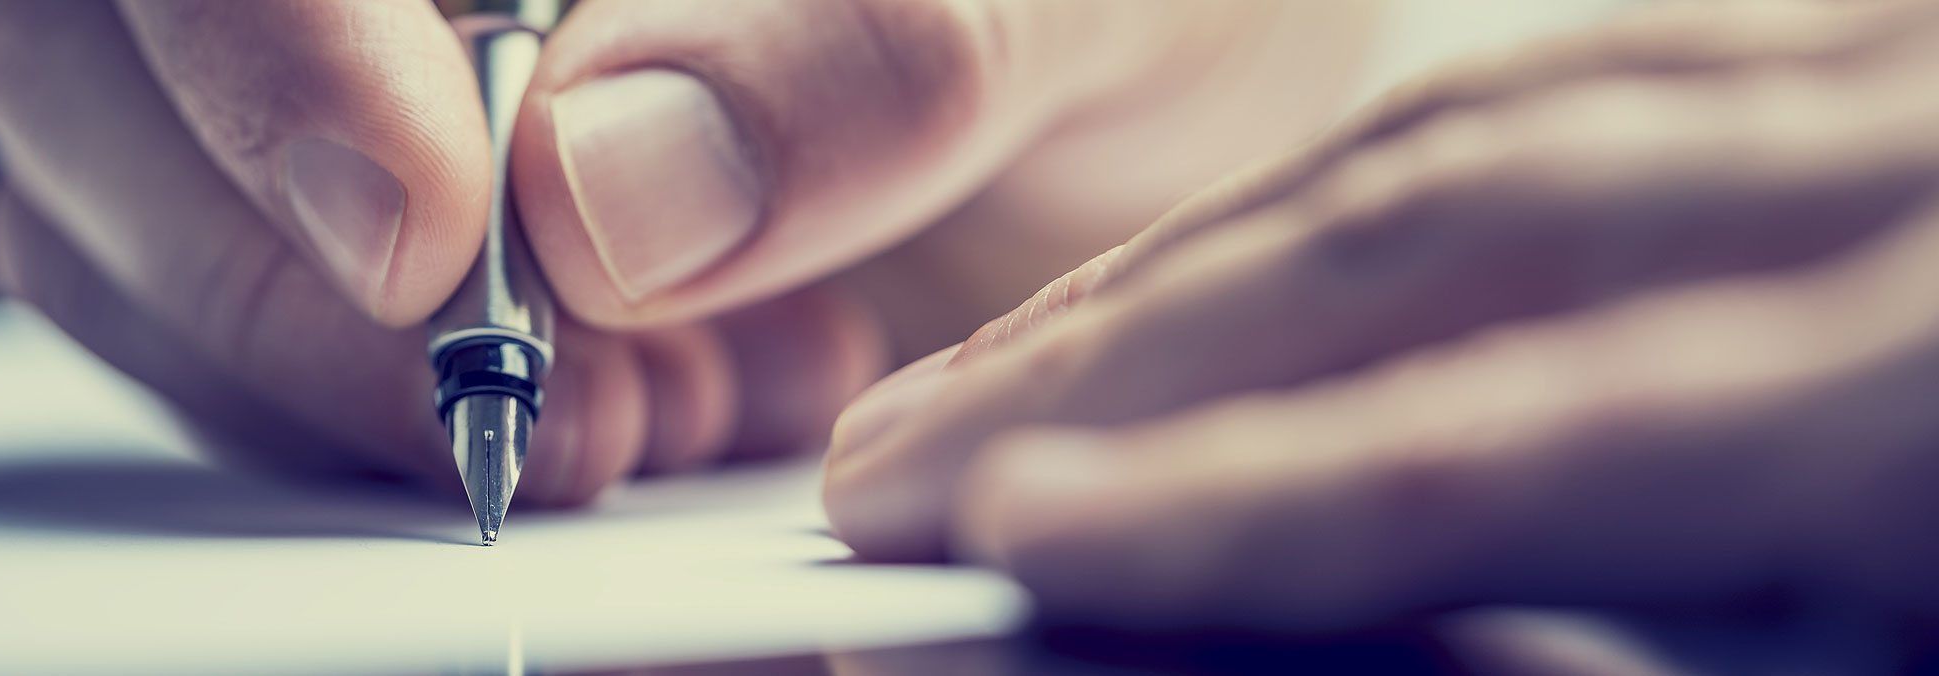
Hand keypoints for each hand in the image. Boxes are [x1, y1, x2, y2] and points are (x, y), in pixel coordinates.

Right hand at [0, 0, 1373, 501]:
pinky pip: (252, 322)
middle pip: (96, 57)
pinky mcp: (375, 205)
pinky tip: (656, 409)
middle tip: (596, 415)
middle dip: (308, 281)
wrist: (1148, 84)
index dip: (267, 54)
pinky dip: (407, 420)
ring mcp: (356, 62)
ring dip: (363, 379)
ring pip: (140, 214)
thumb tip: (600, 193)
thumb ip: (886, 46)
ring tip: (677, 418)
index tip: (428, 248)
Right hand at [823, 0, 1938, 633]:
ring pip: (1495, 123)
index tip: (1026, 541)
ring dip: (1226, 255)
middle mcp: (1937, 163)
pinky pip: (1607, 69)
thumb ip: (1609, 639)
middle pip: (1465, 223)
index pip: (1538, 431)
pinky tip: (1279, 245)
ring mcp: (1915, 75)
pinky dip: (1397, 171)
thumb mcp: (1887, 670)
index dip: (1254, 500)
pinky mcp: (1898, 59)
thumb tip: (1305, 613)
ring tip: (1031, 377)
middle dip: (1157, 358)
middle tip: (916, 469)